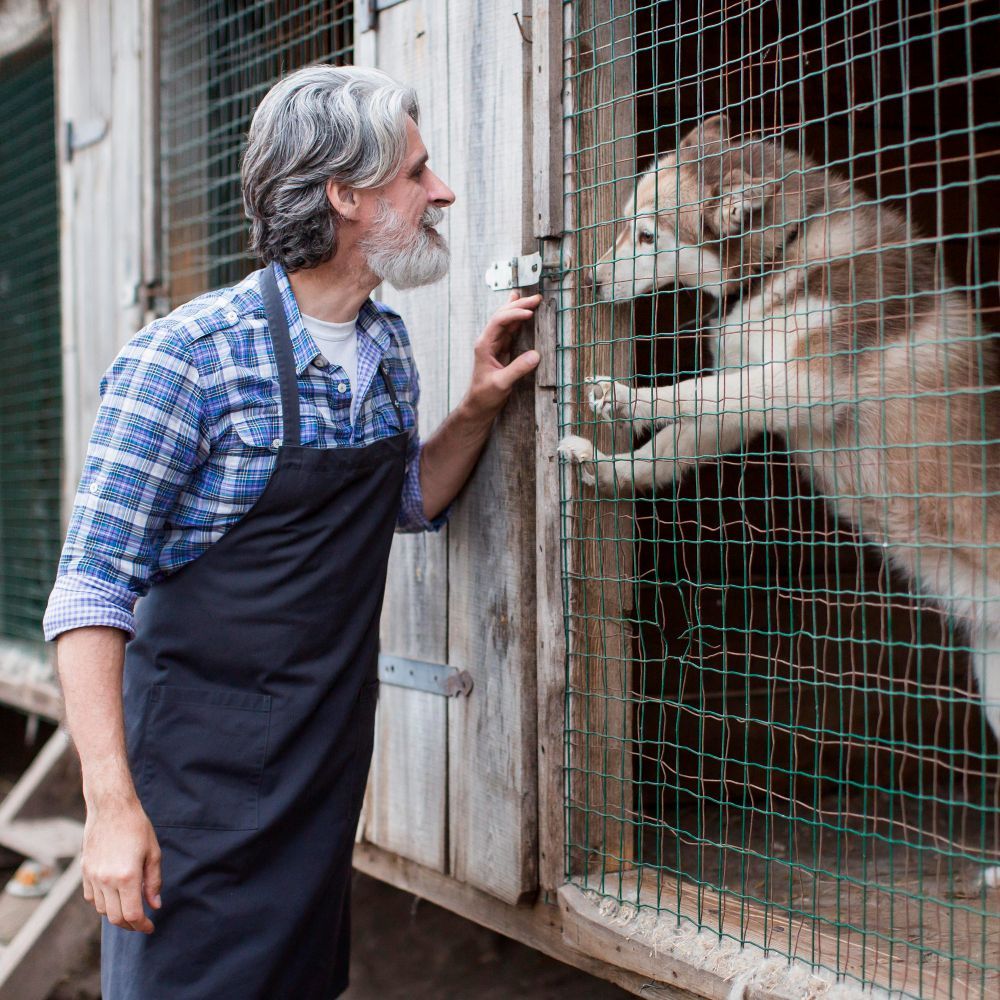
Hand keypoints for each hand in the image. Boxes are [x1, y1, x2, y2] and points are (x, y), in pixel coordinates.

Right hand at [81, 796, 161, 933]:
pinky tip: (115, 895)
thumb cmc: (136, 827)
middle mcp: (106, 880)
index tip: (150, 927)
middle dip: (130, 924)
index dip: (142, 925)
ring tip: (131, 907)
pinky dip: (103, 903)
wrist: (111, 807)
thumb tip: (155, 905)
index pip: (132, 914)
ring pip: (102, 910)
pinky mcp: (85, 872)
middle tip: (142, 922)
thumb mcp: (153, 852)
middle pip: (115, 917)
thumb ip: (153, 882)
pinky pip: (92, 898)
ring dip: (116, 914)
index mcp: (126, 876)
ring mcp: (92, 877)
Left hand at [465, 291, 541, 416]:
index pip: (499, 322)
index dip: (514, 315)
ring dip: (520, 309)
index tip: (530, 313)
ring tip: (533, 299)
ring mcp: (495, 345)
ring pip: (507, 321)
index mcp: (484, 345)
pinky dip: (518, 319)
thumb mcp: (501, 383)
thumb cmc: (485, 395)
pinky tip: (522, 310)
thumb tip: (536, 355)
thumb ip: (517, 369)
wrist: (478, 406)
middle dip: (519, 306)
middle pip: (502, 316)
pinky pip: (511, 330)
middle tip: (537, 299)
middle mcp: (488, 341)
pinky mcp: (502, 350)